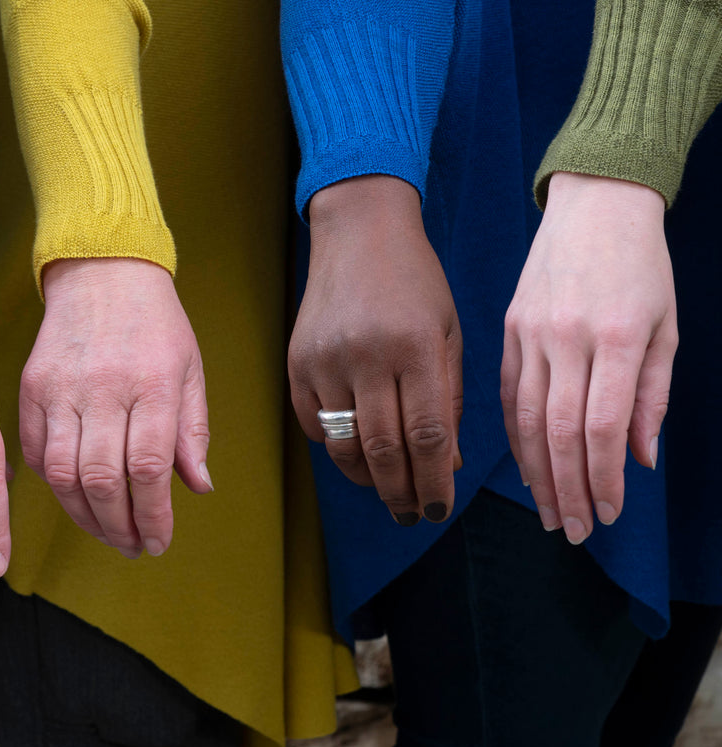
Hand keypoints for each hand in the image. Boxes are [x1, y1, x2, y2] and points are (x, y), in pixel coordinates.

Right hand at [19, 258, 211, 557]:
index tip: (158, 541)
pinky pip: (34, 451)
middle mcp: (104, 388)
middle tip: (132, 545)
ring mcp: (62, 388)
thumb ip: (192, 429)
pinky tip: (76, 495)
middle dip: (119, 526)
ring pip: (62, 474)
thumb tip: (197, 487)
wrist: (103, 271)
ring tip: (106, 530)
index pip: (149, 468)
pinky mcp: (31, 387)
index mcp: (152, 384)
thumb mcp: (189, 369)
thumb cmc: (155, 323)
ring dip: (84, 515)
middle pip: (103, 479)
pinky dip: (53, 484)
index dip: (153, 516)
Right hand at [288, 175, 462, 525]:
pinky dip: (334, 447)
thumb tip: (448, 463)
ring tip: (386, 492)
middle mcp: (368, 355)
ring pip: (344, 444)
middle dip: (402, 493)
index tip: (440, 509)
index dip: (436, 483)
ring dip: (367, 479)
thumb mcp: (447, 332)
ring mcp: (325, 359)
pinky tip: (355, 452)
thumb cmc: (415, 282)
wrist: (358, 232)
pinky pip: (313, 423)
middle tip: (412, 514)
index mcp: (416, 346)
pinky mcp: (296, 361)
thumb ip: (450, 398)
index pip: (429, 436)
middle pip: (385, 449)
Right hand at [501, 172, 675, 543]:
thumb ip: (654, 395)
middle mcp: (568, 337)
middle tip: (574, 531)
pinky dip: (515, 434)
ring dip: (537, 471)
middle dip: (567, 489)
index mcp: (619, 337)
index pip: (602, 426)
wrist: (595, 204)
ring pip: (526, 417)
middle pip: (560, 431)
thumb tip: (640, 458)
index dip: (603, 479)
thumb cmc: (643, 264)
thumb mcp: (666, 326)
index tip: (609, 514)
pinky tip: (525, 463)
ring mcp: (532, 331)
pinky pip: (507, 391)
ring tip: (547, 511)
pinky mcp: (510, 327)